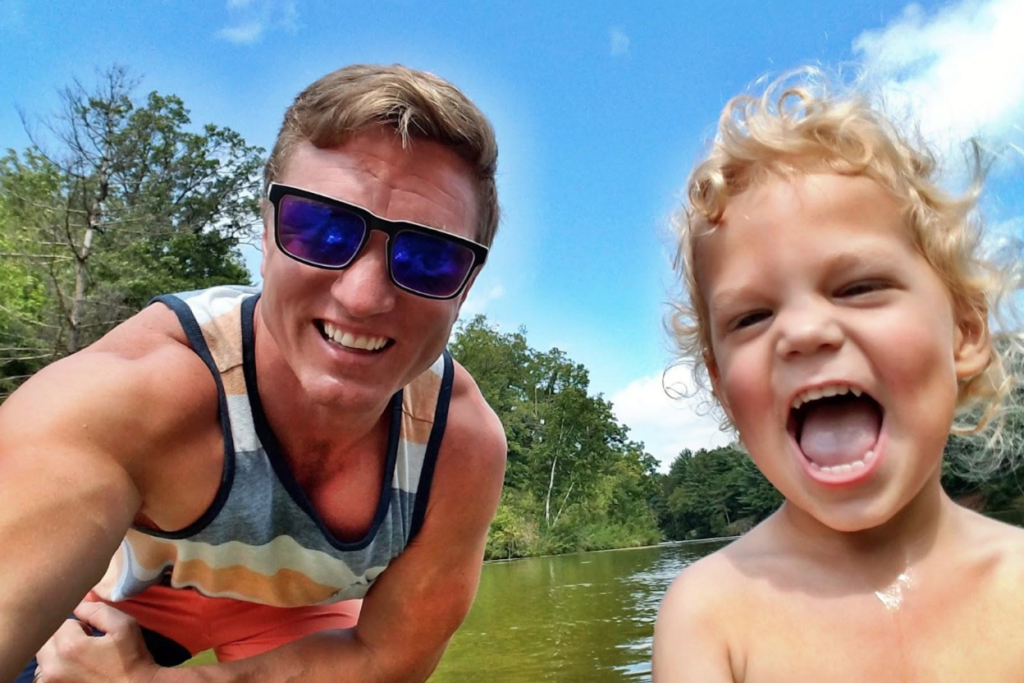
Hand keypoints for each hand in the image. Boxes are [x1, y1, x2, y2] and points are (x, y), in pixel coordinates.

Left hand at [35, 602, 159, 682]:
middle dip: (63, 637)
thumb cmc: (131, 659)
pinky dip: (54, 670)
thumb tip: (79, 604)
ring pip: (42, 658)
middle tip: (84, 644)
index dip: (80, 625)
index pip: (63, 623)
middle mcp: (53, 667)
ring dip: (56, 654)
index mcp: (70, 647)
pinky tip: (73, 671)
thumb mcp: (123, 626)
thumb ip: (98, 610)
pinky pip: (43, 676)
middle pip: (46, 640)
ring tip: (77, 658)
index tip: (92, 633)